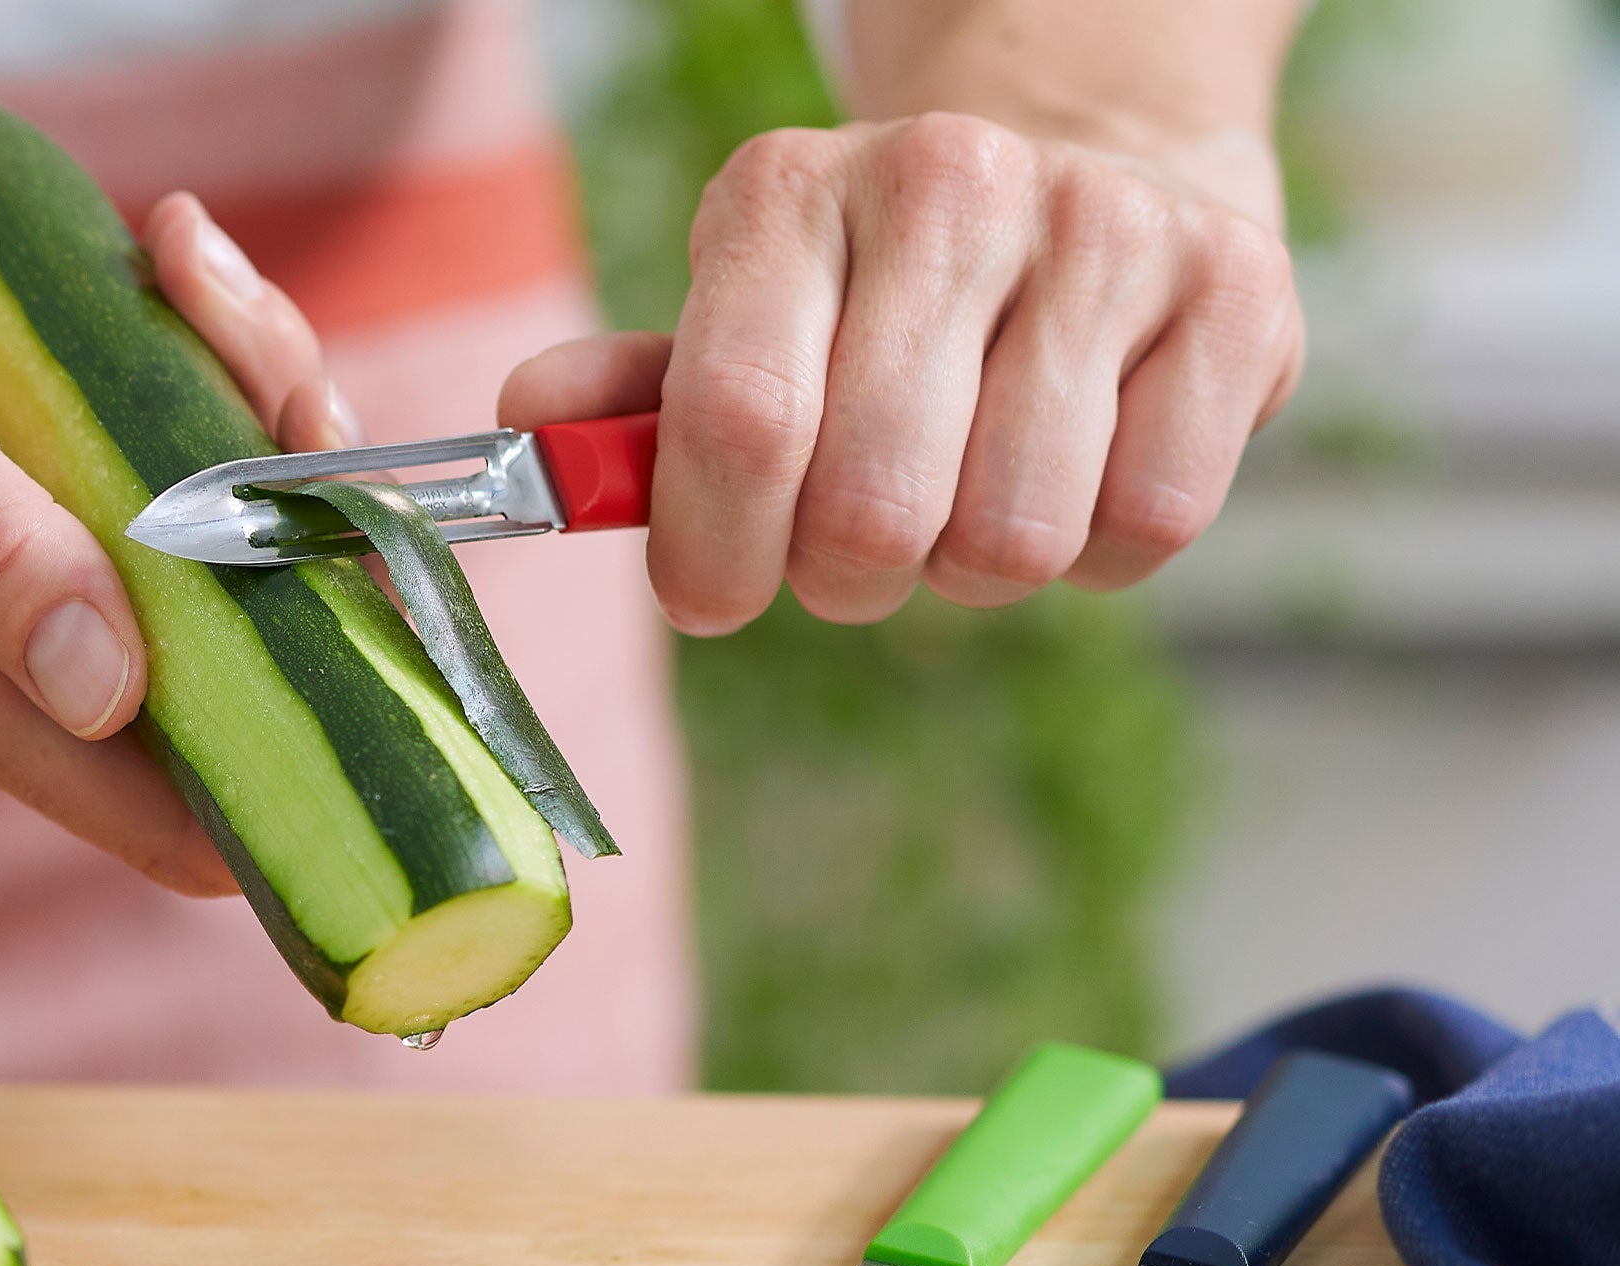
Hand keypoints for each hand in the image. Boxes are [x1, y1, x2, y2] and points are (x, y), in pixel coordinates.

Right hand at [0, 189, 352, 893]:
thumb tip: (104, 695)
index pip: (186, 827)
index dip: (315, 745)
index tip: (368, 590)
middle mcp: (37, 680)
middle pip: (257, 675)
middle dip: (307, 534)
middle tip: (281, 388)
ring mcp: (67, 607)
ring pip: (245, 561)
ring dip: (262, 422)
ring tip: (194, 280)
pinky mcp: (81, 530)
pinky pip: (197, 490)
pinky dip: (217, 381)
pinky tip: (167, 269)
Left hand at [499, 113, 1302, 632]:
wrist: (1100, 165)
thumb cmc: (889, 295)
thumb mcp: (750, 319)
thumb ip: (642, 401)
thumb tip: (529, 428)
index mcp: (789, 197)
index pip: (735, 425)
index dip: (715, 559)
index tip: (715, 596)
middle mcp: (949, 185)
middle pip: (871, 513)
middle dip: (850, 578)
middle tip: (863, 541)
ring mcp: (1106, 232)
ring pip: (1010, 539)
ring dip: (975, 566)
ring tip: (975, 489)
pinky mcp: (1239, 294)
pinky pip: (1145, 525)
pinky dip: (1096, 549)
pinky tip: (1081, 467)